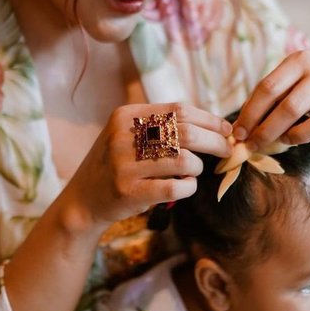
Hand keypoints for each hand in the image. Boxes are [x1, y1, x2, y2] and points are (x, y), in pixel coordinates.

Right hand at [65, 102, 231, 228]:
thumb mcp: (128, 135)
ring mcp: (124, 165)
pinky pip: (175, 187)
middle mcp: (123, 136)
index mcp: (126, 116)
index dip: (209, 119)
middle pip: (187, 133)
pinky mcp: (129, 192)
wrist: (83, 200)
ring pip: (184, 161)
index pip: (179, 110)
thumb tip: (214, 125)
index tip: (226, 129)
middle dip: (215, 142)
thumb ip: (161, 126)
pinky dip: (189, 187)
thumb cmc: (117, 165)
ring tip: (193, 172)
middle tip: (226, 151)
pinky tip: (186, 186)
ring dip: (198, 167)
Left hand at [233, 51, 309, 151]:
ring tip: (288, 140)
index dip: (249, 114)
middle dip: (266, 131)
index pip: (268, 87)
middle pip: (290, 106)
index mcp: (301, 60)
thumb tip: (235, 132)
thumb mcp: (286, 89)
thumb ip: (264, 104)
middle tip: (252, 147)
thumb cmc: (307, 97)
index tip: (237, 135)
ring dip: (300, 136)